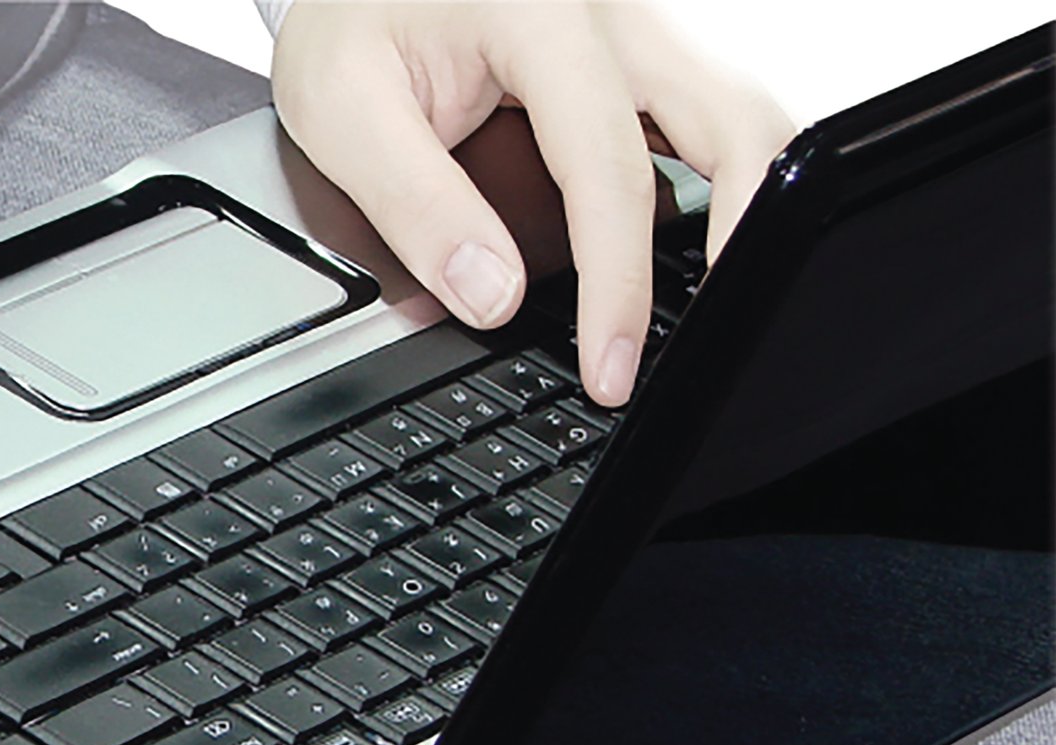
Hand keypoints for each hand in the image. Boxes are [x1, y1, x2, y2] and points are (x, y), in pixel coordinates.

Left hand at [271, 1, 794, 405]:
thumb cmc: (350, 18)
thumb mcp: (340, 109)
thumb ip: (416, 205)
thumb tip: (492, 297)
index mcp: (542, 15)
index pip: (607, 165)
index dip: (617, 281)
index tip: (611, 366)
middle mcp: (615, 14)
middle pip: (735, 122)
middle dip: (741, 240)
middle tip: (710, 341)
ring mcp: (640, 32)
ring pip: (743, 117)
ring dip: (747, 210)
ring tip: (715, 309)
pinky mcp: (643, 59)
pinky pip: (709, 122)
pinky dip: (722, 189)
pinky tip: (697, 255)